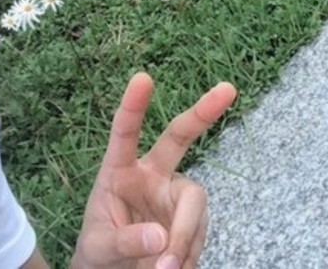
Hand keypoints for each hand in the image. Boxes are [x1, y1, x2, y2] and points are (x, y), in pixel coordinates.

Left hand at [70, 73, 236, 268]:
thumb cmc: (99, 254)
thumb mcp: (99, 249)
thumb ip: (124, 242)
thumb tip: (160, 238)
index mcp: (119, 171)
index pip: (125, 132)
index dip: (134, 105)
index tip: (142, 77)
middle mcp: (151, 174)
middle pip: (179, 137)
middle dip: (203, 112)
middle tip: (228, 88)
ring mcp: (174, 195)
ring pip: (195, 200)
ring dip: (183, 236)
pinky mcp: (191, 218)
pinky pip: (200, 231)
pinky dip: (188, 254)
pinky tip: (173, 268)